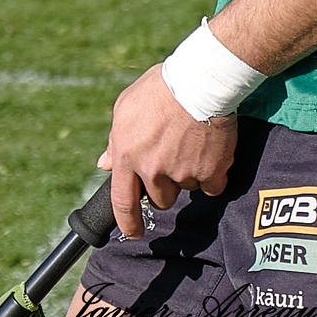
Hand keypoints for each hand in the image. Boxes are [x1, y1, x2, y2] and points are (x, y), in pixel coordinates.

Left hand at [98, 66, 236, 237]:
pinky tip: (209, 151)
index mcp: (126, 154)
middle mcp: (152, 169)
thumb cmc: (159, 90)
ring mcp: (181, 173)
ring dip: (187, 175)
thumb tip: (104, 164)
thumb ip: (116, 141)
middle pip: (159, 198)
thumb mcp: (125, 109)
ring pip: (185, 189)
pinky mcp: (210, 173)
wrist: (200, 83)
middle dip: (164, 186)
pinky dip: (212, 174)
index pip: (122, 199)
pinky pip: (211, 186)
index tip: (132, 233)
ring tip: (189, 144)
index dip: (127, 221)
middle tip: (171, 159)